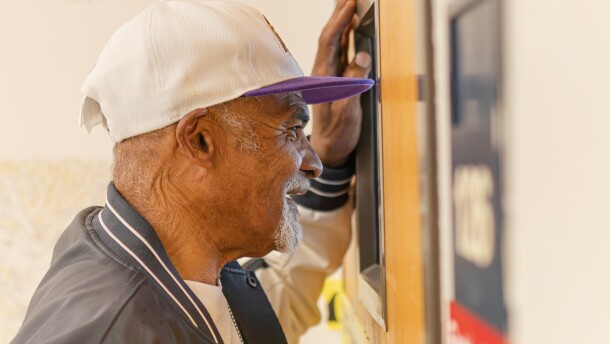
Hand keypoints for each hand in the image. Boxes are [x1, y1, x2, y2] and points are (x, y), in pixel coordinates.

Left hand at [310, 0, 371, 167]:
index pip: (329, 41)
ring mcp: (329, 74)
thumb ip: (353, 84)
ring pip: (335, 41)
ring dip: (342, 21)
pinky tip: (352, 27)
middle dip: (339, 13)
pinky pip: (341, 51)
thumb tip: (360, 57)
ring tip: (350, 3)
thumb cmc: (338, 132)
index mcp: (323, 77)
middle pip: (330, 35)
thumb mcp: (347, 111)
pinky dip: (347, 35)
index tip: (349, 5)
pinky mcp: (336, 79)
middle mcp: (323, 72)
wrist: (331, 148)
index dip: (338, 21)